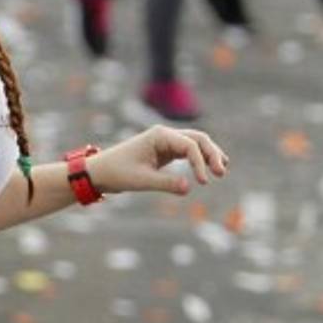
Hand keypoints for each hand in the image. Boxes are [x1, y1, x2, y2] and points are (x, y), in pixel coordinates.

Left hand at [86, 125, 228, 195]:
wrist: (100, 171)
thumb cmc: (117, 173)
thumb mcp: (141, 180)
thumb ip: (165, 183)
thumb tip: (189, 187)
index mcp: (160, 135)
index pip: (189, 145)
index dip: (199, 163)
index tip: (202, 182)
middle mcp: (165, 135)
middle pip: (198, 138)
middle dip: (212, 153)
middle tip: (221, 173)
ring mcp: (166, 142)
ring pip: (195, 143)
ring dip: (209, 155)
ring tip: (222, 170)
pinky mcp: (165, 151)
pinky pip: (188, 152)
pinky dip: (200, 159)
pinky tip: (210, 168)